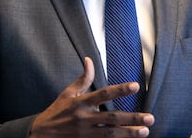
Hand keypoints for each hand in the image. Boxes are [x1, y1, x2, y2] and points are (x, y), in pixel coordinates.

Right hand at [29, 57, 154, 136]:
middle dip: (132, 118)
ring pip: (111, 134)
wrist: (42, 134)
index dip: (120, 90)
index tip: (135, 86)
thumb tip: (89, 60)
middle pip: (112, 117)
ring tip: (145, 131)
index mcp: (81, 102)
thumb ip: (83, 78)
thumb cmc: (57, 111)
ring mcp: (86, 133)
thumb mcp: (68, 93)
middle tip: (150, 117)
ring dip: (129, 133)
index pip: (103, 94)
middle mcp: (85, 118)